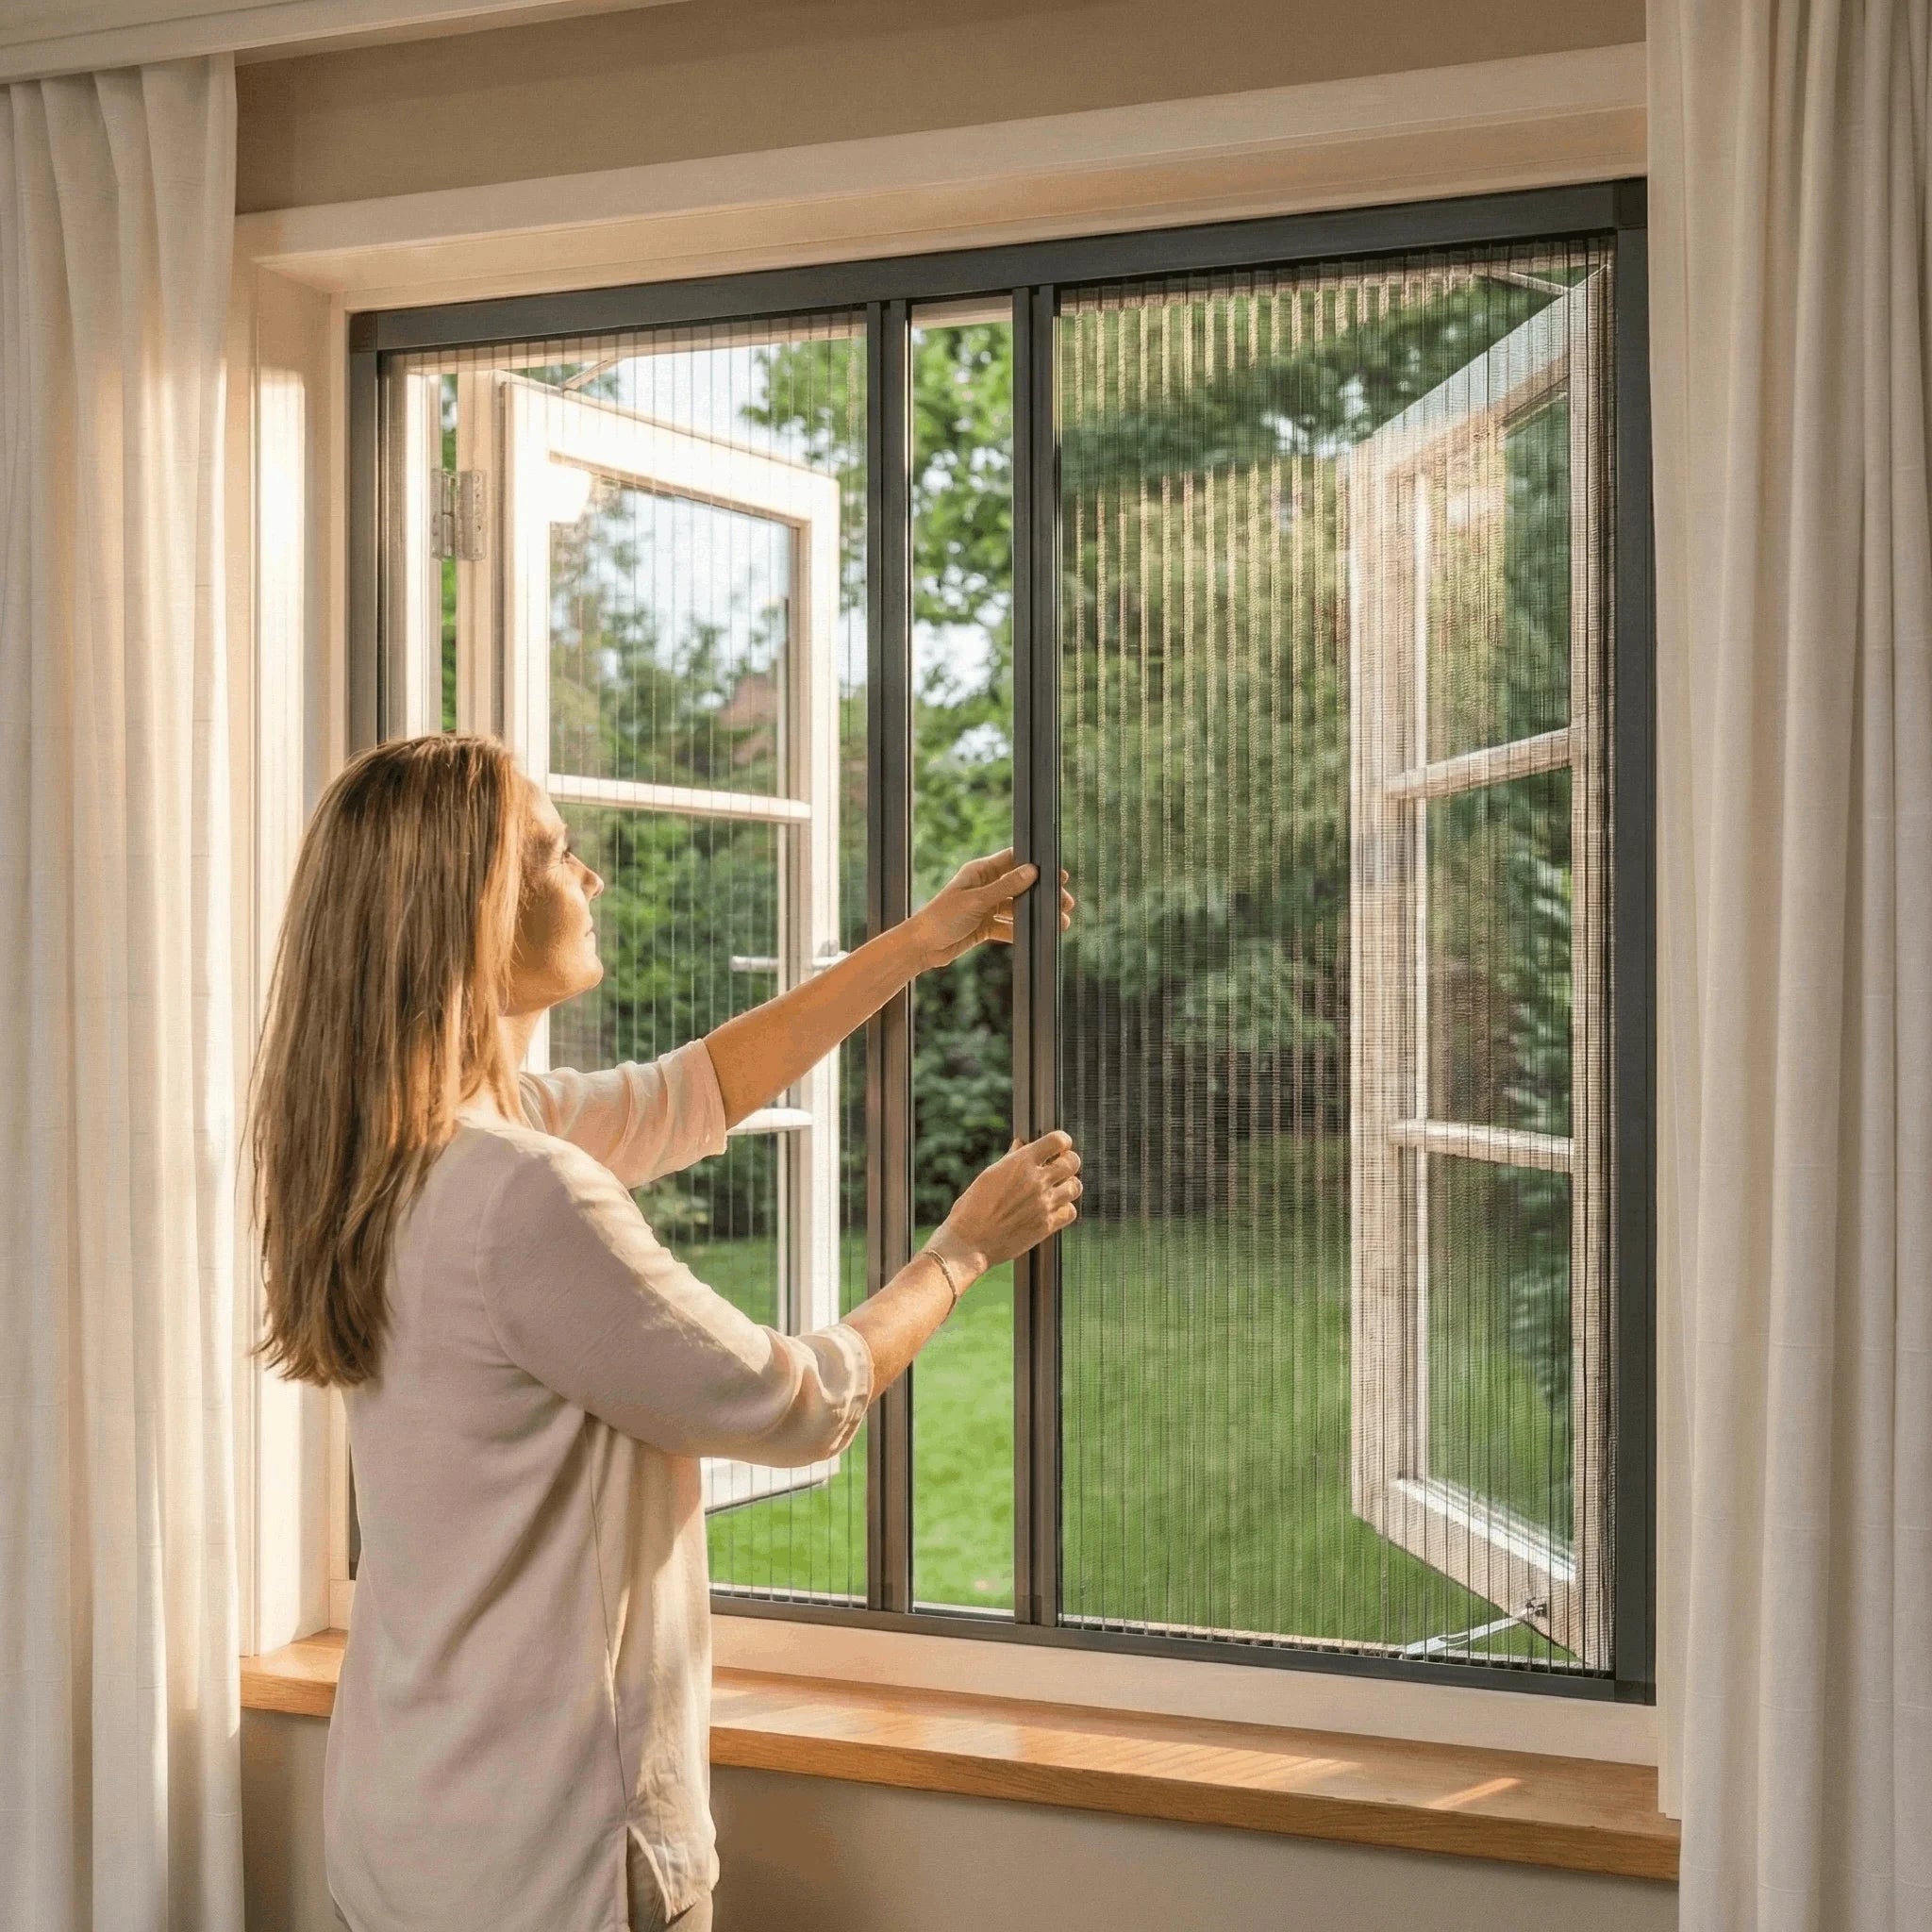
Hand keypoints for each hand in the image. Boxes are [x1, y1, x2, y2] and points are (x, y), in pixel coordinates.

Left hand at [912, 848, 1075, 968]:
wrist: (922, 947)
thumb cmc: (942, 917)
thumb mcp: (976, 901)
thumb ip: (1005, 886)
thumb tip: (1032, 871)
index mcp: (980, 872)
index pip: (1014, 861)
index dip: (1036, 866)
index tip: (1058, 874)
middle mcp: (984, 887)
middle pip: (1021, 886)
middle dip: (1043, 894)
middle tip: (1065, 902)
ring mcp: (986, 907)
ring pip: (1018, 908)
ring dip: (1036, 914)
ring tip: (1059, 923)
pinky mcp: (985, 926)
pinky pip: (1009, 926)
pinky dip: (1023, 930)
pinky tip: (1039, 935)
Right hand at [928, 1130, 1082, 1279]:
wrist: (969, 1242)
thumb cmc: (972, 1207)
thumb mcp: (989, 1175)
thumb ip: (1011, 1159)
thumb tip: (1021, 1145)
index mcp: (1021, 1163)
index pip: (1058, 1140)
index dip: (1062, 1141)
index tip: (1058, 1147)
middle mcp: (1037, 1181)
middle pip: (1073, 1162)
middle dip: (1068, 1161)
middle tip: (1059, 1167)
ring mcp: (1044, 1204)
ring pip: (1075, 1187)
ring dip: (1068, 1185)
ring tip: (1057, 1188)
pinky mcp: (1047, 1225)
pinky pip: (1071, 1211)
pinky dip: (1065, 1208)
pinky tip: (1053, 1208)